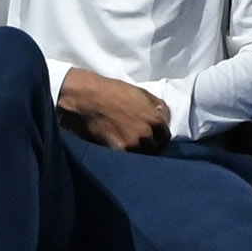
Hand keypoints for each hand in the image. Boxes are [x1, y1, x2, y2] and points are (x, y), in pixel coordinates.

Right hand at [58, 68, 172, 152]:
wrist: (86, 97)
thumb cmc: (112, 91)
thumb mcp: (140, 92)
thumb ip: (155, 105)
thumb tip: (163, 115)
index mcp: (154, 119)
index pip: (165, 137)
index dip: (159, 138)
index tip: (153, 138)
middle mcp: (146, 134)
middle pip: (155, 149)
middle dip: (149, 147)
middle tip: (140, 143)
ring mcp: (132, 144)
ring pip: (142, 156)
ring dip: (138, 153)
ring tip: (129, 147)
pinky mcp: (117, 151)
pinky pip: (127, 158)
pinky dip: (125, 156)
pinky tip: (118, 149)